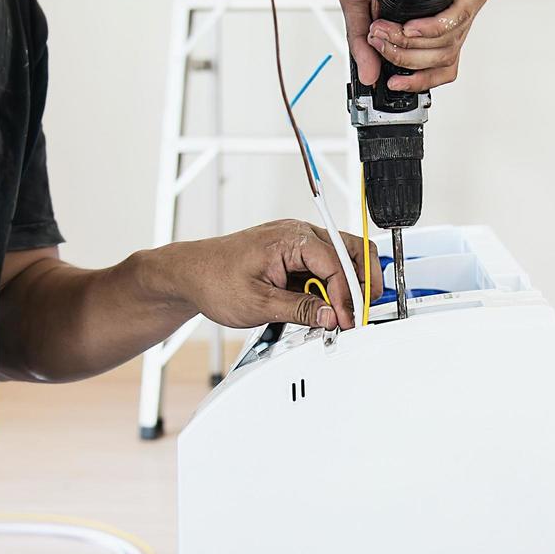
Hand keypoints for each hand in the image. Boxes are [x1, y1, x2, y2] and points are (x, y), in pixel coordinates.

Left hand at [167, 220, 381, 331]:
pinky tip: (327, 305)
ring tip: (347, 311)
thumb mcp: (258, 303)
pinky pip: (325, 265)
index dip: (347, 294)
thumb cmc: (214, 280)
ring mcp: (297, 241)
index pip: (336, 262)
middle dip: (362, 281)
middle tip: (364, 310)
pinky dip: (332, 284)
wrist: (190, 274)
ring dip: (348, 282)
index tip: (347, 320)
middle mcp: (298, 233)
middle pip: (350, 249)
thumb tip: (331, 316)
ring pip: (341, 256)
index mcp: (291, 238)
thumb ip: (300, 309)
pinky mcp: (294, 254)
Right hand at [339, 0, 497, 92]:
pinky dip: (432, 28)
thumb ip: (363, 38)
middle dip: (404, 57)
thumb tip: (369, 74)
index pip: (444, 60)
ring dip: (411, 44)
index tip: (393, 84)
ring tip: (383, 31)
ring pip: (452, 40)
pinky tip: (411, 28)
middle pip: (445, 55)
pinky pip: (460, 15)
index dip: (419, 79)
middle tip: (377, 43)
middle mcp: (462, 3)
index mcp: (441, 11)